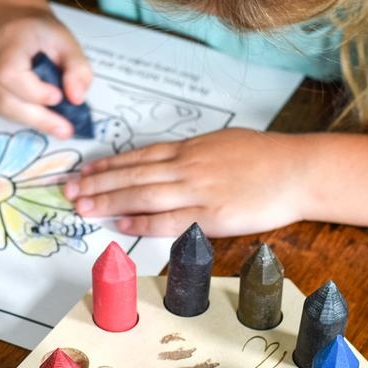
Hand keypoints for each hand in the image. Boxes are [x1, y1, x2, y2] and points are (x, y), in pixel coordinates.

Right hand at [0, 11, 91, 138]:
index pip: (9, 72)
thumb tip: (76, 98)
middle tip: (65, 129)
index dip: (33, 91)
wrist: (21, 31)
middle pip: (4, 97)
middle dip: (38, 118)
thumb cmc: (44, 38)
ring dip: (33, 121)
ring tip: (58, 126)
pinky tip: (41, 117)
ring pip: (3, 109)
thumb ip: (78, 70)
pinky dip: (25, 118)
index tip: (58, 97)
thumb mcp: (69, 44)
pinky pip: (2, 112)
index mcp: (11, 39)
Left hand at [64, 129, 310, 236]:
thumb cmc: (265, 157)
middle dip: (97, 183)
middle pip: (132, 175)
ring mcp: (198, 189)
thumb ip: (192, 154)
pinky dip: (142, 222)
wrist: (297, 170)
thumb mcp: (222, 143)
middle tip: (69, 191)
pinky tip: (121, 224)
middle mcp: (187, 166)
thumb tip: (167, 162)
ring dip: (110, 201)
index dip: (108, 166)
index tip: (84, 172)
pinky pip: (169, 219)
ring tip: (83, 207)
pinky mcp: (211, 214)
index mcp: (189, 149)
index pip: (138, 157)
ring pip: (143, 195)